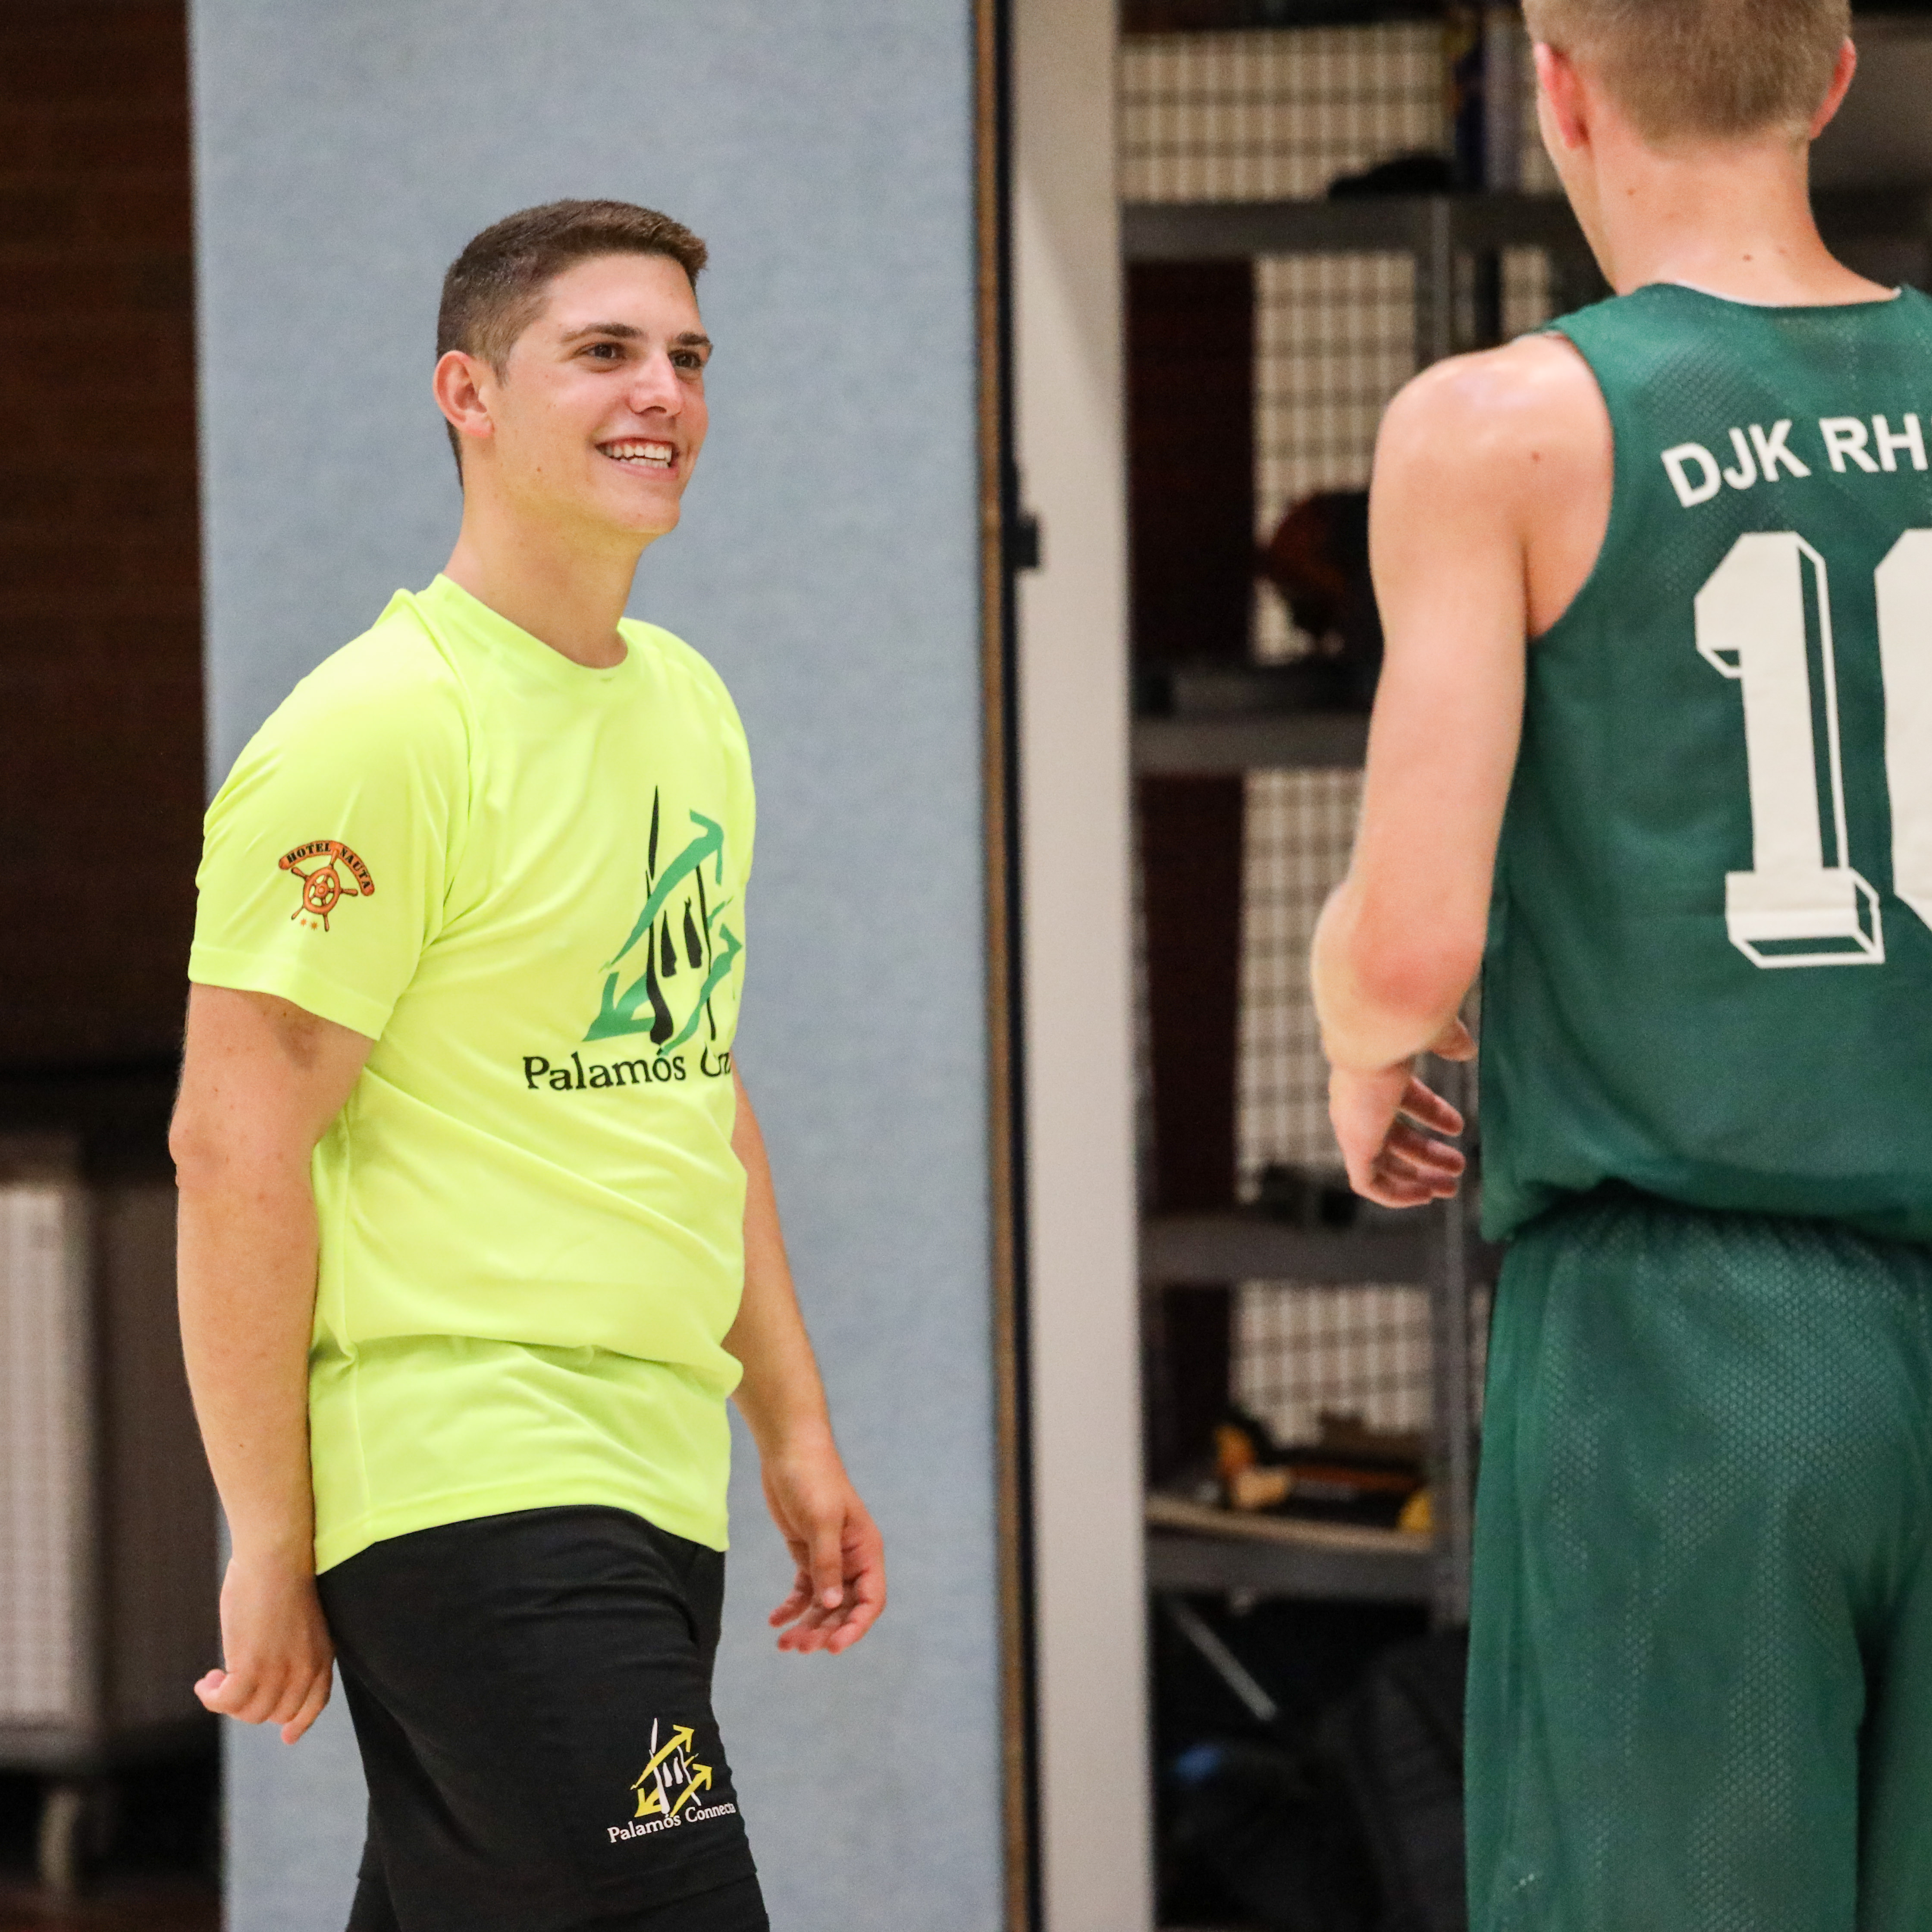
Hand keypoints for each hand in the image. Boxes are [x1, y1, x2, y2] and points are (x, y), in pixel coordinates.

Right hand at [196, 1549, 334, 1743]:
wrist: (277, 1559)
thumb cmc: (283, 1582)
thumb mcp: (300, 1626)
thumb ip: (292, 1655)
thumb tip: (265, 1680)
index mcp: (321, 1658)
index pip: (313, 1705)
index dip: (299, 1723)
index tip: (287, 1736)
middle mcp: (304, 1671)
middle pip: (274, 1713)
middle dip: (249, 1706)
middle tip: (228, 1685)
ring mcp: (279, 1672)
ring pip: (249, 1711)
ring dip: (226, 1701)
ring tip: (215, 1679)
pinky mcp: (251, 1668)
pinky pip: (227, 1701)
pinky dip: (212, 1697)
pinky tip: (205, 1681)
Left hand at [760, 1441, 885, 1655]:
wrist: (789, 1450)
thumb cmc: (812, 1479)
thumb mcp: (821, 1521)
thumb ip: (827, 1564)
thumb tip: (834, 1604)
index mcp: (865, 1550)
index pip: (870, 1599)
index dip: (855, 1626)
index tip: (833, 1647)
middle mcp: (851, 1559)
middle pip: (845, 1608)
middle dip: (825, 1630)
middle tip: (799, 1648)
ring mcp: (828, 1558)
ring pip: (823, 1604)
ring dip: (807, 1625)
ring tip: (784, 1644)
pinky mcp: (806, 1554)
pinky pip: (804, 1591)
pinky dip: (791, 1608)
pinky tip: (774, 1622)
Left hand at [1330, 1017, 1474, 1209]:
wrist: (1372, 1027)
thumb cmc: (1402, 1020)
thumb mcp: (1432, 1031)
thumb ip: (1448, 1040)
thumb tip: (1465, 1049)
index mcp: (1375, 1070)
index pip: (1401, 1099)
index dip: (1430, 1113)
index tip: (1457, 1127)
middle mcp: (1358, 1100)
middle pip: (1392, 1136)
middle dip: (1425, 1154)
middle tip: (1458, 1168)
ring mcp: (1353, 1123)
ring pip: (1382, 1162)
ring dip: (1416, 1177)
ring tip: (1449, 1188)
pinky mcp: (1354, 1143)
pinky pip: (1367, 1182)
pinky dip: (1394, 1193)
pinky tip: (1423, 1197)